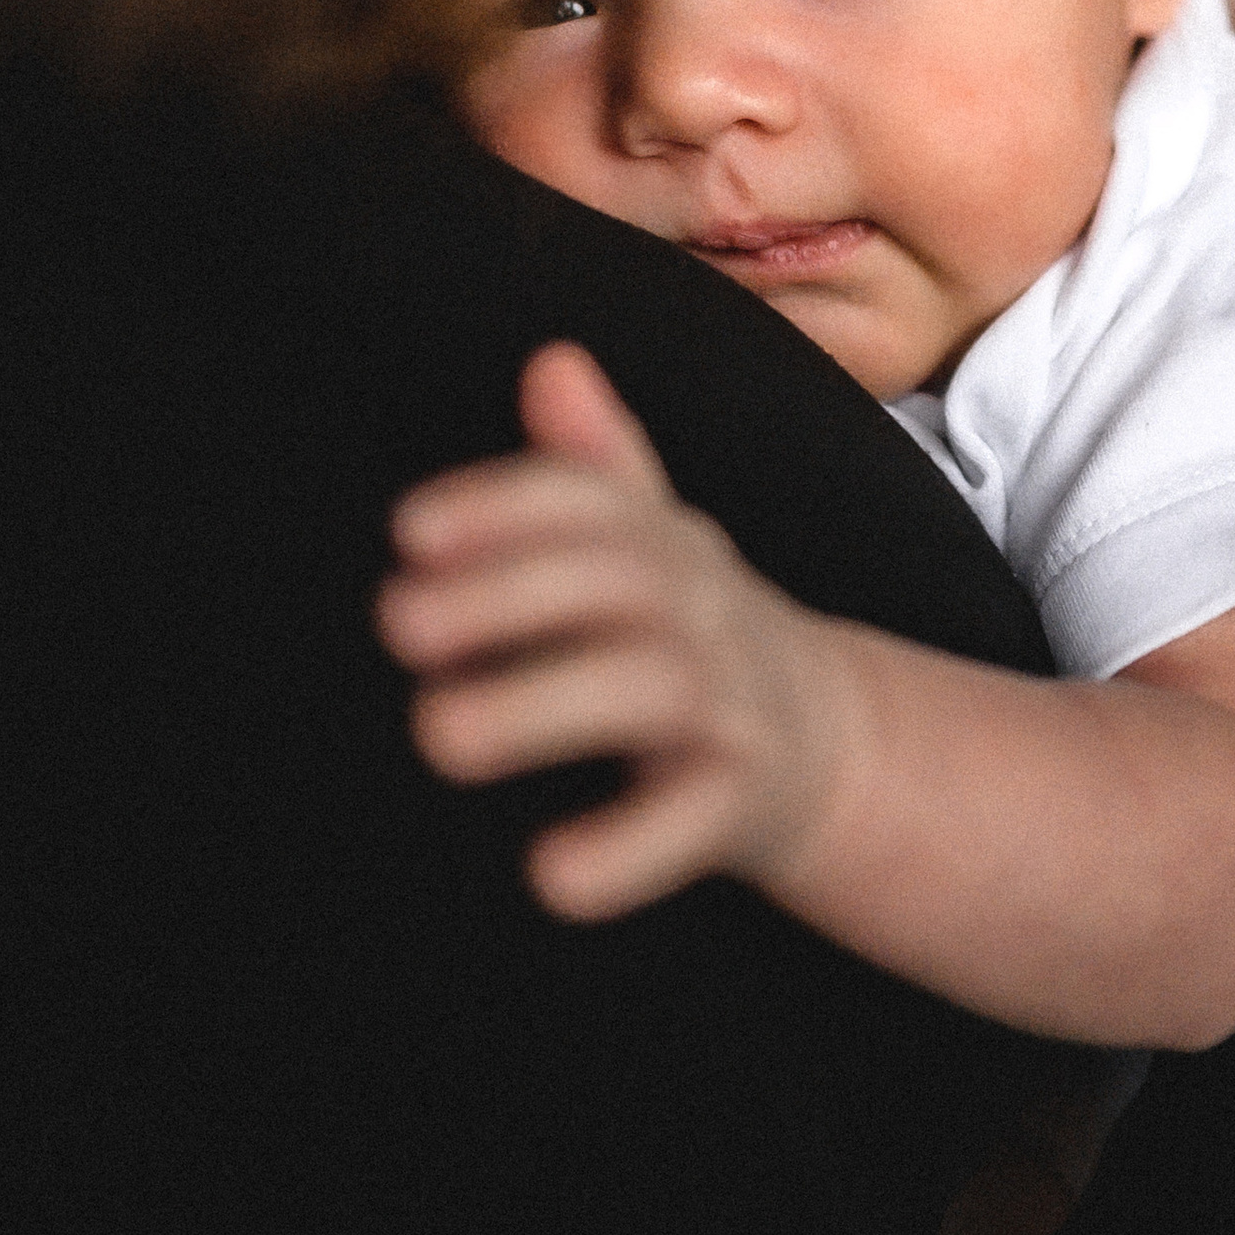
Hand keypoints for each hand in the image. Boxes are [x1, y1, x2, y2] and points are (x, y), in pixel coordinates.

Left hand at [376, 341, 845, 917]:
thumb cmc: (700, 636)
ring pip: (648, 689)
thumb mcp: (658, 546)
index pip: (591, 503)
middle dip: (508, 592)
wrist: (836, 747)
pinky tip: (550, 875)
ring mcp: (729, 701)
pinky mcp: (745, 799)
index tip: (409, 531)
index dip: (505, 507)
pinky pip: (692, 820)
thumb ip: (593, 468)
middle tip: (398, 621)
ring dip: (540, 703)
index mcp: (663, 544)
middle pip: (617, 579)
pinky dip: (627, 848)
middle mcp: (700, 608)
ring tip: (437, 733)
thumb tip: (551, 359)